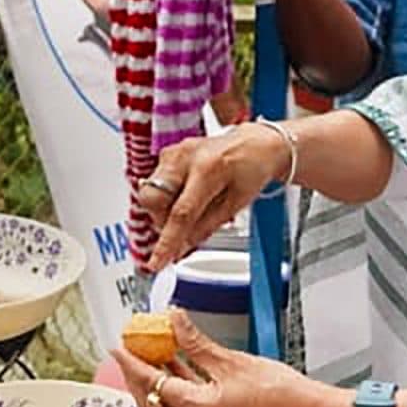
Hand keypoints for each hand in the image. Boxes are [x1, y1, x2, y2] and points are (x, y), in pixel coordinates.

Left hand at [106, 309, 345, 406]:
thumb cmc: (280, 393)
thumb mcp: (232, 361)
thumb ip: (196, 343)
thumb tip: (173, 320)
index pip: (152, 386)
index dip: (133, 364)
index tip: (119, 347)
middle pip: (151, 403)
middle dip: (136, 377)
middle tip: (128, 351)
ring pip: (168, 405)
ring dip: (156, 380)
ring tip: (148, 353)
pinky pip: (186, 405)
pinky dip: (177, 385)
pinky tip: (176, 363)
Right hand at [134, 121, 294, 270]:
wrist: (256, 144)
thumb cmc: (252, 168)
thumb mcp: (236, 204)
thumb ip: (205, 227)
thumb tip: (181, 248)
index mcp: (209, 169)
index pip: (181, 213)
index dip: (167, 242)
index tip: (157, 262)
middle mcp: (185, 157)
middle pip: (153, 200)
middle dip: (162, 221)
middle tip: (183, 228)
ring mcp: (174, 152)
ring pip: (151, 193)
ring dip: (165, 210)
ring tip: (193, 206)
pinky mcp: (168, 153)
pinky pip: (156, 184)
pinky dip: (168, 198)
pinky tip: (188, 196)